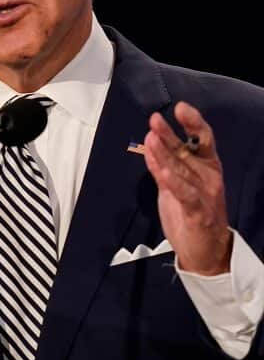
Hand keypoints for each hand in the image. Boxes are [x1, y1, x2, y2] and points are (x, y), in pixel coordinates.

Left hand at [142, 102, 231, 275]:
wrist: (205, 251)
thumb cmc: (191, 214)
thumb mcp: (174, 185)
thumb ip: (163, 165)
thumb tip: (150, 141)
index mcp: (206, 168)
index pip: (201, 140)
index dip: (193, 123)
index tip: (180, 107)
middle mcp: (208, 177)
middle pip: (190, 151)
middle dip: (173, 134)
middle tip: (155, 119)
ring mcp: (204, 194)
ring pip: (183, 170)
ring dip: (166, 154)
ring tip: (151, 137)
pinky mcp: (197, 213)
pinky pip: (185, 194)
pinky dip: (173, 181)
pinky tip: (162, 170)